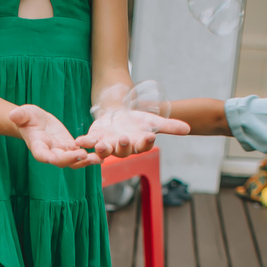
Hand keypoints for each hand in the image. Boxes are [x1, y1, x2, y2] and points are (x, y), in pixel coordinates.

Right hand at [8, 105, 98, 168]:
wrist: (35, 122)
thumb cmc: (27, 118)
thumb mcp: (24, 114)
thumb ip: (20, 115)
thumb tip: (12, 114)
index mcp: (37, 146)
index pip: (41, 155)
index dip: (48, 157)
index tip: (54, 158)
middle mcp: (50, 153)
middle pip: (60, 160)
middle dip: (72, 159)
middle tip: (83, 155)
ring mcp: (61, 152)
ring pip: (74, 161)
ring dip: (86, 161)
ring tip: (99, 159)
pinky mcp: (70, 148)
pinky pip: (81, 155)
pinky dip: (91, 155)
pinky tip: (103, 154)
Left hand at [75, 109, 190, 159]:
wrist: (118, 114)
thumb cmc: (137, 121)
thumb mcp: (153, 121)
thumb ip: (169, 126)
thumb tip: (188, 129)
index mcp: (137, 145)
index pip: (143, 146)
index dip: (146, 142)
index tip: (149, 136)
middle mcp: (122, 149)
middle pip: (123, 151)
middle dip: (124, 145)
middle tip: (125, 138)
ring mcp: (107, 146)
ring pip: (105, 152)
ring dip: (102, 149)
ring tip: (100, 145)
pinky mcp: (93, 140)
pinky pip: (88, 144)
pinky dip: (84, 143)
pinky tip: (78, 141)